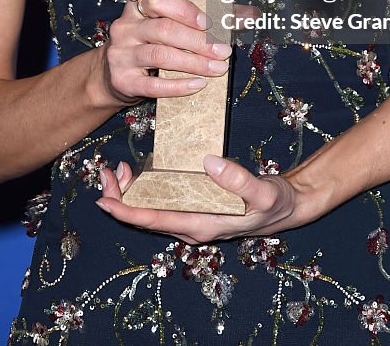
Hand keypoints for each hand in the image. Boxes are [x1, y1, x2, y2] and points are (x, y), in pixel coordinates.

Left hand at [96, 156, 309, 244]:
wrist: (285, 209)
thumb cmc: (275, 203)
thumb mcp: (264, 192)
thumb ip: (239, 180)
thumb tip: (208, 163)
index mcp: (201, 225)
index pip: (155, 221)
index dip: (126, 212)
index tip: (104, 200)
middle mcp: (191, 226)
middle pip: (146, 217)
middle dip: (121, 197)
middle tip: (106, 172)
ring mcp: (192, 219)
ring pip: (151, 210)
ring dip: (131, 193)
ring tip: (118, 169)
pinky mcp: (195, 208)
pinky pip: (163, 203)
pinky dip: (147, 188)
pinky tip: (141, 171)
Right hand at [99, 0, 231, 106]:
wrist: (109, 74)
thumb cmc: (148, 44)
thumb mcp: (165, 26)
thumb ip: (202, 19)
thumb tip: (250, 14)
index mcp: (138, 8)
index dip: (184, 10)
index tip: (208, 23)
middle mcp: (126, 28)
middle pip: (164, 30)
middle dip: (198, 41)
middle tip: (224, 51)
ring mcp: (121, 54)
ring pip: (161, 55)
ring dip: (193, 63)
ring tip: (218, 68)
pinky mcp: (123, 81)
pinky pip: (154, 85)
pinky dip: (179, 86)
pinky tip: (198, 85)